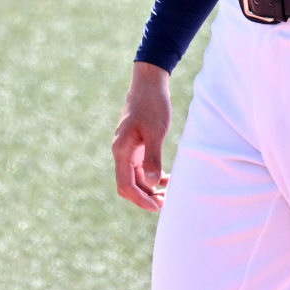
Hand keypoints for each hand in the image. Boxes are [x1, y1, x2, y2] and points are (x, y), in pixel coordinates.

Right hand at [112, 61, 171, 211]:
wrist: (150, 82)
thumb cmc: (152, 104)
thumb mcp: (155, 131)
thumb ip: (153, 157)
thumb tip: (151, 183)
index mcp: (122, 150)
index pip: (126, 185)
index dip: (140, 199)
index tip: (156, 207)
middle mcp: (122, 152)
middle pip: (129, 184)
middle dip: (144, 196)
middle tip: (164, 204)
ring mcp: (128, 148)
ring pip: (136, 176)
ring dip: (149, 187)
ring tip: (168, 194)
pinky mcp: (136, 143)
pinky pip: (141, 166)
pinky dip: (151, 174)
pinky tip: (166, 178)